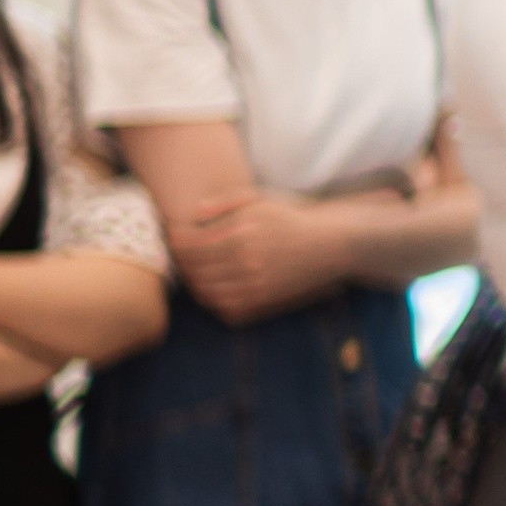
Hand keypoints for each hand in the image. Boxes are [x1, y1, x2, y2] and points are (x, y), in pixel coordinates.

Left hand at [170, 189, 349, 321]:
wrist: (331, 245)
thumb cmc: (294, 218)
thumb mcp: (260, 199)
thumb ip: (224, 203)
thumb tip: (194, 214)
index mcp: (240, 234)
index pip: (187, 244)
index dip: (174, 239)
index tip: (175, 234)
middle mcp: (245, 261)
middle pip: (192, 269)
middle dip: (181, 261)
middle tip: (181, 254)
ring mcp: (255, 284)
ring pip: (205, 291)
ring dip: (194, 282)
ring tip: (195, 270)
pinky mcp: (264, 300)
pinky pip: (225, 307)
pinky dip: (212, 299)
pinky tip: (213, 287)